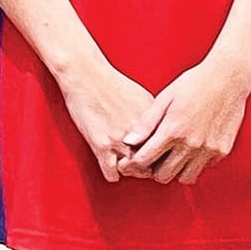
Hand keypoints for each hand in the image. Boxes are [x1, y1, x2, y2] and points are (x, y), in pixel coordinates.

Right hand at [61, 60, 161, 183]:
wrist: (86, 75)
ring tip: (126, 169)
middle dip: (148, 168)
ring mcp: (119, 139)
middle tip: (142, 168)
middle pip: (152, 162)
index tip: (156, 158)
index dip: (161, 155)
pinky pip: (111, 172)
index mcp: (151, 121)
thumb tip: (159, 129)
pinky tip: (112, 170)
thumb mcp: (141, 97)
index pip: (164, 148)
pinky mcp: (101, 145)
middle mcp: (138, 132)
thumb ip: (152, 117)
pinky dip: (112, 174)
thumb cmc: (110, 82)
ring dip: (130, 171)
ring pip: (133, 169)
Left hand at [127, 53, 250, 183]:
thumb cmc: (195, 83)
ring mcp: (208, 149)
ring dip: (176, 170)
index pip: (145, 160)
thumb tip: (128, 141)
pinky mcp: (222, 150)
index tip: (131, 160)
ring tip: (172, 156)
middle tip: (153, 159)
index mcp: (173, 129)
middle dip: (154, 169)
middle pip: (164, 176)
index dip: (133, 163)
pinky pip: (203, 168)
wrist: (229, 77)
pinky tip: (190, 149)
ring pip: (185, 178)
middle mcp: (191, 144)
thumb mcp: (165, 98)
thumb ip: (146, 123)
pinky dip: (194, 163)